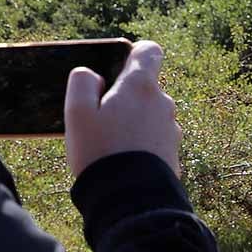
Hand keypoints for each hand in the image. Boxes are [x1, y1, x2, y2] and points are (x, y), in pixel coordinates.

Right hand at [64, 40, 180, 178]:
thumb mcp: (77, 112)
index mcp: (140, 86)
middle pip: (146, 89)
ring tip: (112, 148)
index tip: (118, 69)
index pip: (149, 51)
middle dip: (127, 99)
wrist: (129, 200)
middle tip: (103, 122)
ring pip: (151, 117)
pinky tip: (125, 165)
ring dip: (135, 125)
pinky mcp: (174, 156)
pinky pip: (155, 143)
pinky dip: (142, 148)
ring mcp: (171, 131)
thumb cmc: (100, 152)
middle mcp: (163, 104)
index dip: (134, 55)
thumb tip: (92, 75)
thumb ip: (82, 82)